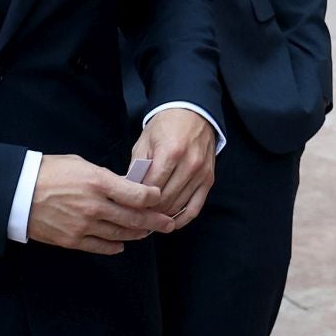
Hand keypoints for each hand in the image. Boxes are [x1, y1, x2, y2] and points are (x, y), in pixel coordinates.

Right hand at [26, 154, 174, 254]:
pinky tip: (122, 244)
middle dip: (155, 222)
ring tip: (147, 233)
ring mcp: (84, 226)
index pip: (137, 195)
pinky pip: (100, 247)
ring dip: (137, 234)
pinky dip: (115, 246)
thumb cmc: (48, 171)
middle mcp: (95, 206)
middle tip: (168, 224)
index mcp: (98, 182)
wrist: (17, 191)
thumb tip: (123, 187)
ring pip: (120, 234)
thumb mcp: (81, 164)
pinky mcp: (72, 240)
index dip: (153, 198)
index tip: (159, 198)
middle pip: (134, 218)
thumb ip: (105, 177)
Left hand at [133, 108, 218, 225]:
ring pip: (178, 206)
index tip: (128, 206)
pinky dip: (182, 219)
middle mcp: (189, 164)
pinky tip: (170, 222)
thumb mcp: (145, 142)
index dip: (137, 200)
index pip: (151, 187)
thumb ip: (136, 168)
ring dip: (162, 215)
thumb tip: (127, 192)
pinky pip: (195, 208)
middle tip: (135, 215)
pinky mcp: (209, 179)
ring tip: (148, 219)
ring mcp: (201, 173)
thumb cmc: (165, 126)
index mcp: (171, 152)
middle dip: (148, 210)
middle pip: (165, 200)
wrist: (193, 112)